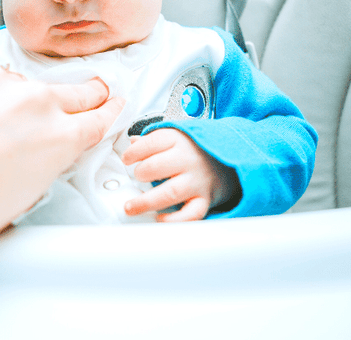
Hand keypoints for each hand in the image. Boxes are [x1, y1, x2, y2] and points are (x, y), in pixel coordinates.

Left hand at [122, 128, 236, 221]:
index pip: (152, 143)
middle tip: (136, 176)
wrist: (228, 158)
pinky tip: (160, 219)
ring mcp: (196, 180)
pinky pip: (191, 213)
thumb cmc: (195, 148)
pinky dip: (174, 219)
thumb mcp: (175, 135)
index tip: (126, 159)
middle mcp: (188, 160)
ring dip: (147, 202)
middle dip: (141, 173)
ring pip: (170, 192)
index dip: (133, 152)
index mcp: (178, 140)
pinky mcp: (204, 199)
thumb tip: (132, 142)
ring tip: (131, 207)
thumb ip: (152, 139)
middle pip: (157, 167)